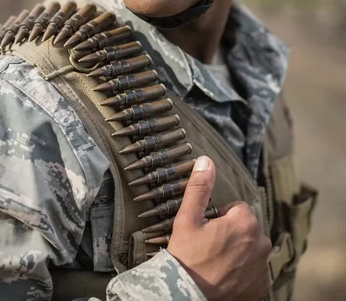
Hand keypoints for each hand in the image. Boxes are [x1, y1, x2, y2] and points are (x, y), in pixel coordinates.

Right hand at [167, 156, 271, 300]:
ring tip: (216, 263)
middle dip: (231, 234)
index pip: (237, 209)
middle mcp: (260, 243)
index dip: (220, 218)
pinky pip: (254, 271)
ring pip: (250, 249)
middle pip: (246, 228)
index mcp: (245, 222)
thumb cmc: (187, 257)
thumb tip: (206, 161)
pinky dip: (243, 272)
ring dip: (238, 252)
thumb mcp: (188, 219)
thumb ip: (199, 188)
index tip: (207, 231)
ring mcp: (262, 267)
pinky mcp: (261, 287)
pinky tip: (225, 276)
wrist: (186, 297)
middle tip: (210, 247)